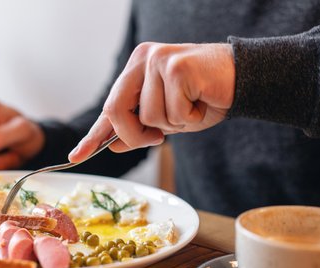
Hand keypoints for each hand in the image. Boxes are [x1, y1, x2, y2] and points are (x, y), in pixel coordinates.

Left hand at [68, 42, 234, 162]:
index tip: (76, 156)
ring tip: (192, 106)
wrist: (243, 78)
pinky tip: (201, 101)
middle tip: (158, 137)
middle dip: (135, 134)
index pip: (110, 107)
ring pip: (149, 116)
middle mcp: (142, 59)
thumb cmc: (204, 97)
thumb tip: (112, 144)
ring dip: (174, 123)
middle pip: (116, 110)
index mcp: (135, 69)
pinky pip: (173, 112)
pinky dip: (190, 117)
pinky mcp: (176, 67)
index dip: (94, 135)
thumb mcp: (167, 119)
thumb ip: (140, 129)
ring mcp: (157, 60)